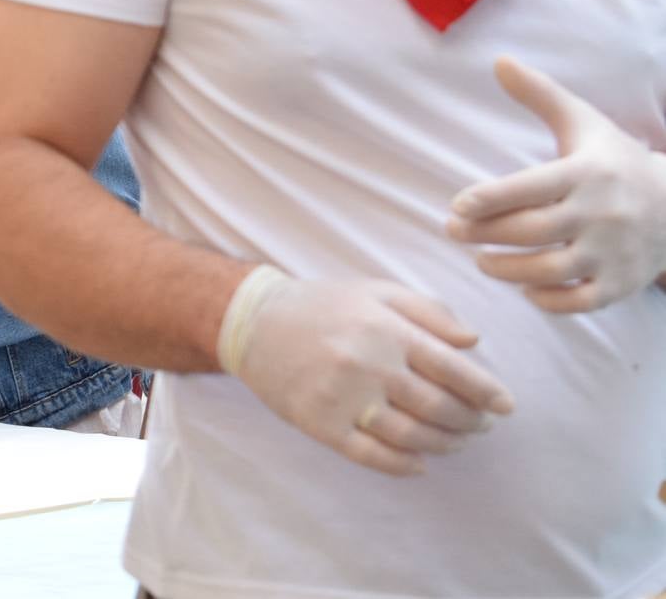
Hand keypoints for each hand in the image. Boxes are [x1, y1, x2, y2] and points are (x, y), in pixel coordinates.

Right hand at [222, 270, 513, 477]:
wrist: (252, 321)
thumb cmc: (322, 305)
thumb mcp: (376, 292)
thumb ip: (429, 311)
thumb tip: (475, 341)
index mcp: (386, 330)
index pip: (453, 369)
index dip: (487, 392)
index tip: (506, 406)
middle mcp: (368, 365)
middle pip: (439, 408)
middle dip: (470, 422)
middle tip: (481, 426)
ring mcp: (344, 399)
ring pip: (412, 437)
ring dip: (444, 445)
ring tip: (455, 443)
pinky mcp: (322, 425)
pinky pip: (373, 456)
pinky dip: (404, 466)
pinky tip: (420, 464)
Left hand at [446, 57, 665, 312]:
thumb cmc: (613, 159)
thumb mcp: (582, 121)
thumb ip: (539, 94)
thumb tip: (498, 60)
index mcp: (586, 173)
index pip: (532, 188)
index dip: (491, 199)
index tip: (457, 205)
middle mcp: (601, 214)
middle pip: (533, 230)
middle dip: (486, 234)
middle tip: (453, 231)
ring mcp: (614, 252)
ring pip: (552, 270)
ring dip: (507, 270)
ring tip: (482, 260)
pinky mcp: (622, 283)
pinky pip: (581, 302)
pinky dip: (549, 300)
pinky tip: (525, 287)